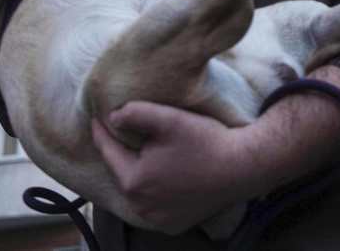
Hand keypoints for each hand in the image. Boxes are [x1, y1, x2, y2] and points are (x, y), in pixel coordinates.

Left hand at [91, 102, 261, 234]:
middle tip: (119, 132)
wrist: (242, 167)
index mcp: (134, 182)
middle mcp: (142, 208)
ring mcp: (158, 220)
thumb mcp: (168, 118)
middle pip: (122, 173)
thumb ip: (134, 113)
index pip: (108, 152)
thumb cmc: (205, 141)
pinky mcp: (174, 225)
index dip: (101, 132)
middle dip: (120, 153)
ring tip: (140, 152)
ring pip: (137, 191)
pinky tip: (160, 175)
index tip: (96, 117)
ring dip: (136, 173)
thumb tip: (112, 118)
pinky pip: (153, 205)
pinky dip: (152, 191)